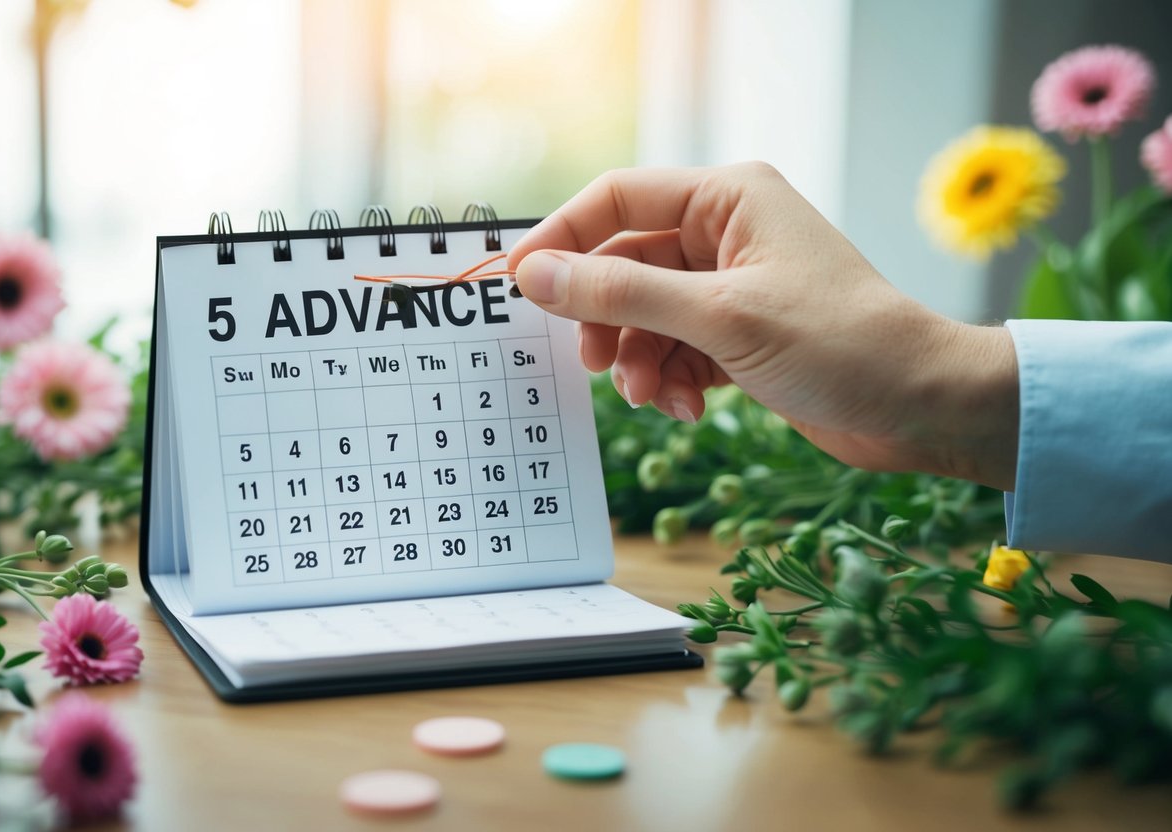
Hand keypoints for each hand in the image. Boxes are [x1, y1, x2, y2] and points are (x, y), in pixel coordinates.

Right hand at [506, 163, 1018, 490]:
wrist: (920, 406)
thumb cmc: (841, 345)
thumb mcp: (721, 316)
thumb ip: (622, 292)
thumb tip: (535, 274)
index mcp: (728, 198)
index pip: (618, 198)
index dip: (562, 237)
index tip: (519, 283)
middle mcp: (727, 232)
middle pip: (625, 263)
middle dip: (607, 318)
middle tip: (594, 362)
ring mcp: (733, 286)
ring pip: (646, 313)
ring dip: (639, 360)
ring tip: (652, 398)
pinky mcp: (740, 334)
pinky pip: (674, 347)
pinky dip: (669, 379)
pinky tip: (687, 409)